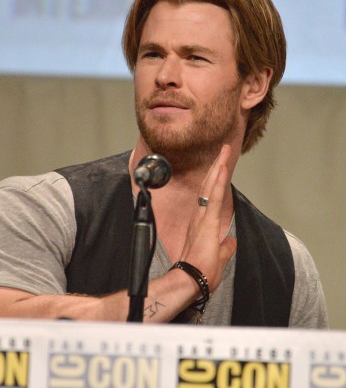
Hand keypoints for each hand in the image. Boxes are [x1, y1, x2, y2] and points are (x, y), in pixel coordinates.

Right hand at [180, 145, 236, 291]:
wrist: (191, 281)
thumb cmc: (202, 272)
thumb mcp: (219, 257)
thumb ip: (225, 247)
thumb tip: (232, 241)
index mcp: (203, 223)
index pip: (210, 196)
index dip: (215, 180)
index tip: (221, 166)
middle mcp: (201, 216)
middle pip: (209, 186)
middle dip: (217, 167)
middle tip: (223, 150)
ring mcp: (203, 217)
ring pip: (211, 187)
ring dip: (218, 168)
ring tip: (224, 151)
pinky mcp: (208, 221)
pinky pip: (214, 197)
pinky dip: (218, 182)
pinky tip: (222, 168)